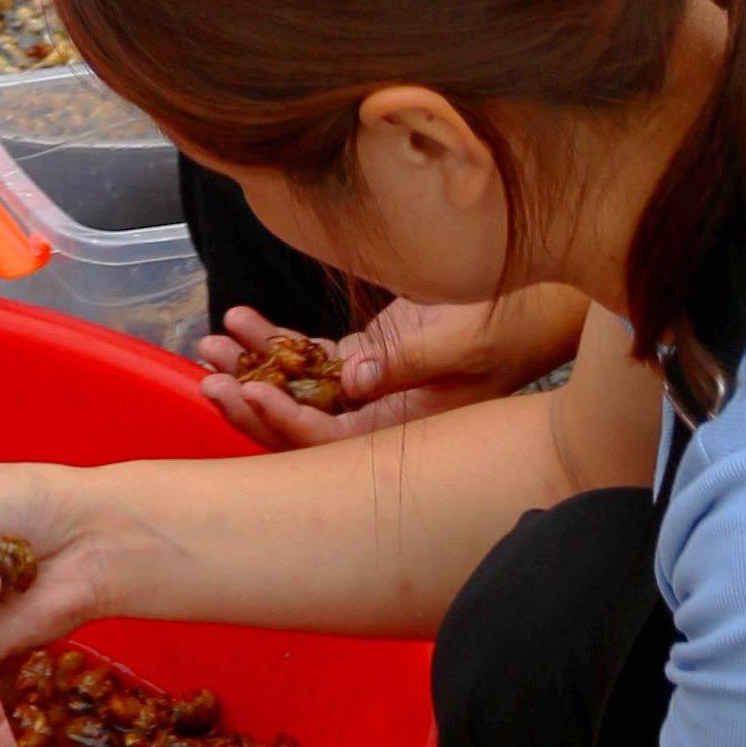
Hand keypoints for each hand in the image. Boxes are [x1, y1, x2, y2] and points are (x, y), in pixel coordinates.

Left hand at [194, 288, 584, 446]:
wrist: (536, 302)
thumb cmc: (511, 324)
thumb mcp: (463, 344)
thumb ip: (407, 363)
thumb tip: (352, 381)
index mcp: (404, 433)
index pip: (331, 444)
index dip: (285, 423)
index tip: (248, 391)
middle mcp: (380, 421)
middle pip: (300, 425)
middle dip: (250, 400)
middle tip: (209, 373)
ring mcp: (371, 388)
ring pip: (296, 390)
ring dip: (252, 368)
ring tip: (210, 342)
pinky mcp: (369, 357)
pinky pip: (310, 357)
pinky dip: (275, 341)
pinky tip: (242, 319)